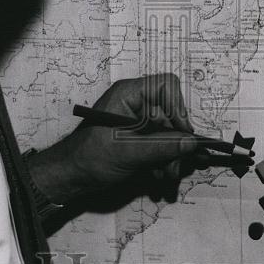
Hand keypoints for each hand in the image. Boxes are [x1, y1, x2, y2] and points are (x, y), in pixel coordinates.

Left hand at [29, 74, 202, 204]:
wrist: (71, 178)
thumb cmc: (89, 157)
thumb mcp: (128, 152)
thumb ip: (162, 146)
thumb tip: (191, 143)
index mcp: (129, 94)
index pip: (166, 86)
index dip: (178, 107)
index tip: (182, 134)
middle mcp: (136, 104)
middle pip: (171, 115)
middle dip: (176, 143)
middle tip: (176, 167)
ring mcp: (138, 122)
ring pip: (170, 133)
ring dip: (172, 157)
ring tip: (167, 177)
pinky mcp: (140, 138)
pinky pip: (162, 145)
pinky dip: (163, 161)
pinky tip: (158, 177)